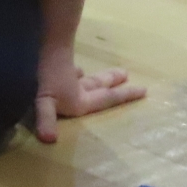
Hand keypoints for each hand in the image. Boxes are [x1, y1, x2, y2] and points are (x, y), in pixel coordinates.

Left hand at [30, 45, 145, 143]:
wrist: (42, 47)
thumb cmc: (46, 81)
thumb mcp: (45, 103)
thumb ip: (47, 119)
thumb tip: (49, 139)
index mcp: (81, 100)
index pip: (107, 99)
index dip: (124, 97)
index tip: (144, 90)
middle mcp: (78, 87)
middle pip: (98, 84)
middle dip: (111, 81)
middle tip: (126, 74)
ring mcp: (67, 75)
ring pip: (85, 77)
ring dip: (93, 76)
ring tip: (97, 73)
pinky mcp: (56, 63)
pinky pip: (68, 69)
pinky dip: (73, 71)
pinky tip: (74, 69)